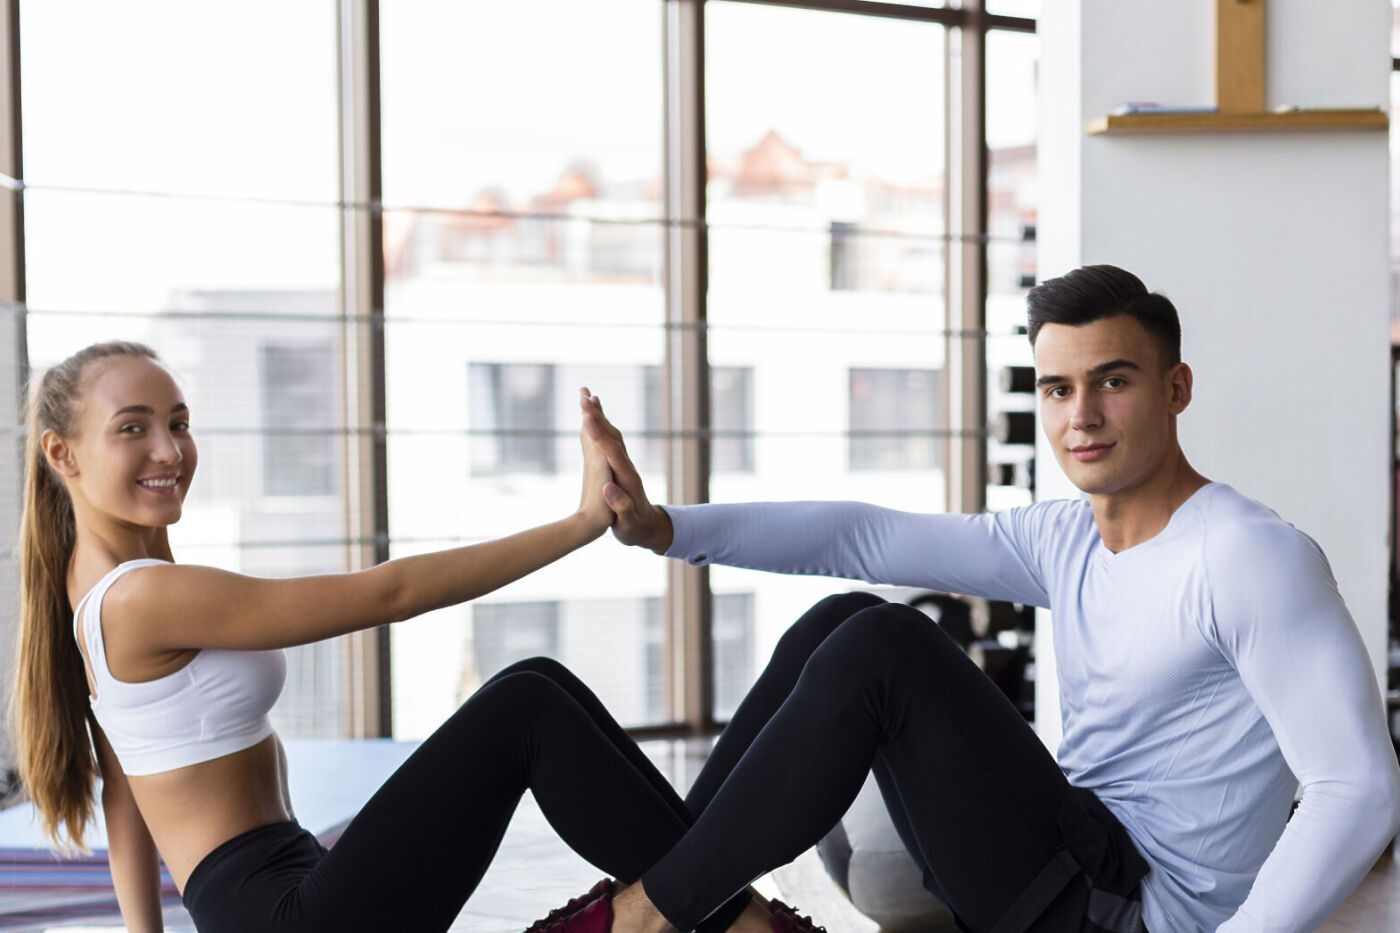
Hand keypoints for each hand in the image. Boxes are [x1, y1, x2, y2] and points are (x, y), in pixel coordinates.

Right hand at [579, 389, 673, 553]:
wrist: (649, 528)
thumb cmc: (636, 529)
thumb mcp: (629, 524)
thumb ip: (621, 507)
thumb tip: (607, 488)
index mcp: (627, 479)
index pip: (612, 452)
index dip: (600, 435)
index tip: (587, 419)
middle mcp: (626, 466)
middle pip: (612, 436)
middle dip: (598, 417)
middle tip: (583, 396)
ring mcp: (624, 464)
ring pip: (611, 434)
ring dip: (599, 415)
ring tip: (586, 396)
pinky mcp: (619, 465)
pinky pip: (608, 439)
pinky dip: (600, 425)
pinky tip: (591, 416)